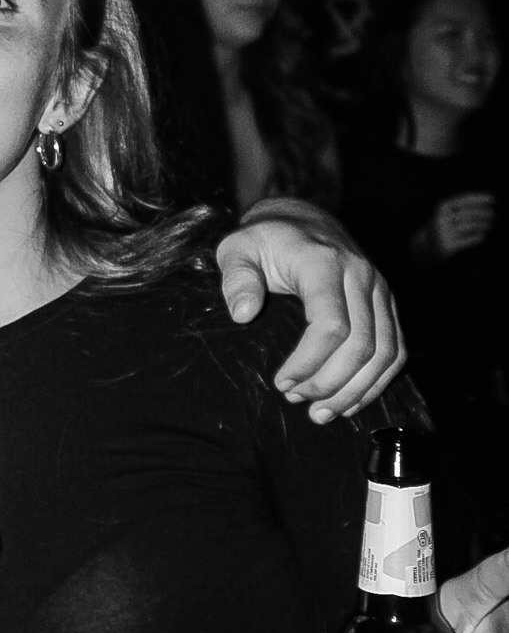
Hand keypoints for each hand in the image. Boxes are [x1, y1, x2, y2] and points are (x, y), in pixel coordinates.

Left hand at [217, 197, 403, 421]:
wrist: (301, 220)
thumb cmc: (265, 240)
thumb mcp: (236, 250)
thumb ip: (236, 278)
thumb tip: (243, 314)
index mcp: (323, 262)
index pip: (331, 324)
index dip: (309, 362)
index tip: (281, 382)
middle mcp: (360, 274)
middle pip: (361, 345)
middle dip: (330, 383)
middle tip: (297, 400)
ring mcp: (379, 289)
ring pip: (385, 352)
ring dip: (355, 390)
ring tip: (321, 412)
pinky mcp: (387, 303)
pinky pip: (396, 350)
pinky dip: (377, 382)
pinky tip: (349, 402)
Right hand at [413, 192, 495, 262]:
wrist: (425, 247)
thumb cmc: (442, 227)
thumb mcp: (447, 213)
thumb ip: (463, 206)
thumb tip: (487, 201)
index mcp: (442, 208)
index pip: (464, 200)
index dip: (480, 199)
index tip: (493, 199)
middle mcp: (442, 219)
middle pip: (468, 213)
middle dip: (483, 213)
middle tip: (493, 215)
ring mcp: (444, 233)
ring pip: (469, 226)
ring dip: (483, 225)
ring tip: (490, 225)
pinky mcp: (448, 247)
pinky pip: (467, 241)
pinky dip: (476, 238)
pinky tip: (482, 237)